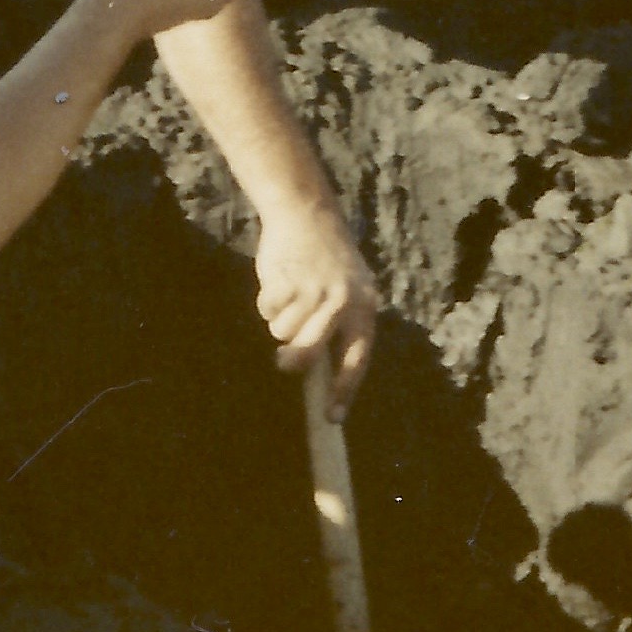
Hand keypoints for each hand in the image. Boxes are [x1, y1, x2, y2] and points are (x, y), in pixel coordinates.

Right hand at [255, 204, 378, 418]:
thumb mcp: (347, 288)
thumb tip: (321, 373)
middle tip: (284, 361)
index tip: (332, 418)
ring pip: (284, 332)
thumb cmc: (327, 259)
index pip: (358, 359)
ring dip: (279, 320)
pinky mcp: (287, 281)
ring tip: (289, 295)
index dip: (345, 391)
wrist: (307, 213)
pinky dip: (267, 301)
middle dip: (294, 361)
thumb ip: (340, 323)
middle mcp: (343, 300)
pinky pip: (268, 310)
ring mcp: (314, 291)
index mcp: (364, 306)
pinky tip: (279, 279)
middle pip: (311, 353)